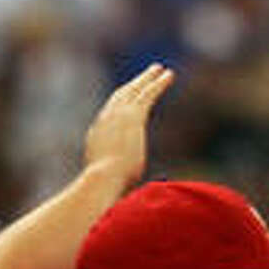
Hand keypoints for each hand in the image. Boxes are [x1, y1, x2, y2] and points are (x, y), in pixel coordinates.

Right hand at [82, 63, 175, 186]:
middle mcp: (106, 121)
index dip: (121, 104)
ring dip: (147, 79)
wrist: (103, 179)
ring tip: (160, 69)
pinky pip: (148, 94)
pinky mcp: (134, 117)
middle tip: (145, 75)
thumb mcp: (111, 184)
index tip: (130, 97)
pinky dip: (158, 83)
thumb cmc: (106, 191)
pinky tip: (169, 75)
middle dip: (134, 85)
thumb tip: (124, 198)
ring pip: (135, 91)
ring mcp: (119, 116)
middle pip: (121, 97)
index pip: (111, 115)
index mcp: (98, 136)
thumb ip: (118, 182)